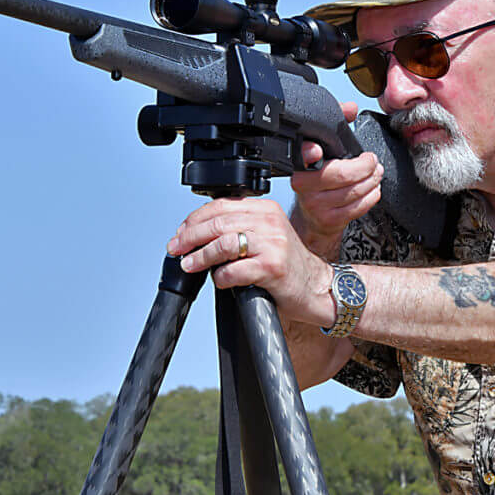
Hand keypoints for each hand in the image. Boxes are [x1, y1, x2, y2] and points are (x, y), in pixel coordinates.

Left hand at [167, 198, 334, 325]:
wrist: (318, 288)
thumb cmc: (289, 266)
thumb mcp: (267, 236)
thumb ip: (240, 228)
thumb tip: (197, 234)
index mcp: (266, 209)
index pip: (221, 206)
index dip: (194, 220)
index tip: (180, 234)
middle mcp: (270, 222)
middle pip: (217, 223)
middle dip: (190, 238)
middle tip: (176, 250)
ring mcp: (273, 244)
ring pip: (223, 244)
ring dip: (200, 257)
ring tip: (189, 265)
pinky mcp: (273, 268)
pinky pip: (234, 271)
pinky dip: (221, 277)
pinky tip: (220, 280)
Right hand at [290, 101, 382, 257]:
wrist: (312, 217)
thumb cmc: (320, 180)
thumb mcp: (325, 151)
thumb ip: (337, 126)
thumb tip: (349, 108)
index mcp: (300, 164)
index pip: (303, 155)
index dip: (309, 152)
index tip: (316, 150)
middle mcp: (303, 185)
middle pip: (340, 174)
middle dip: (365, 166)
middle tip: (372, 162)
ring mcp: (315, 205)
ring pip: (353, 191)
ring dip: (372, 180)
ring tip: (376, 173)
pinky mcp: (329, 220)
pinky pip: (357, 207)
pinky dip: (371, 196)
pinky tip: (373, 188)